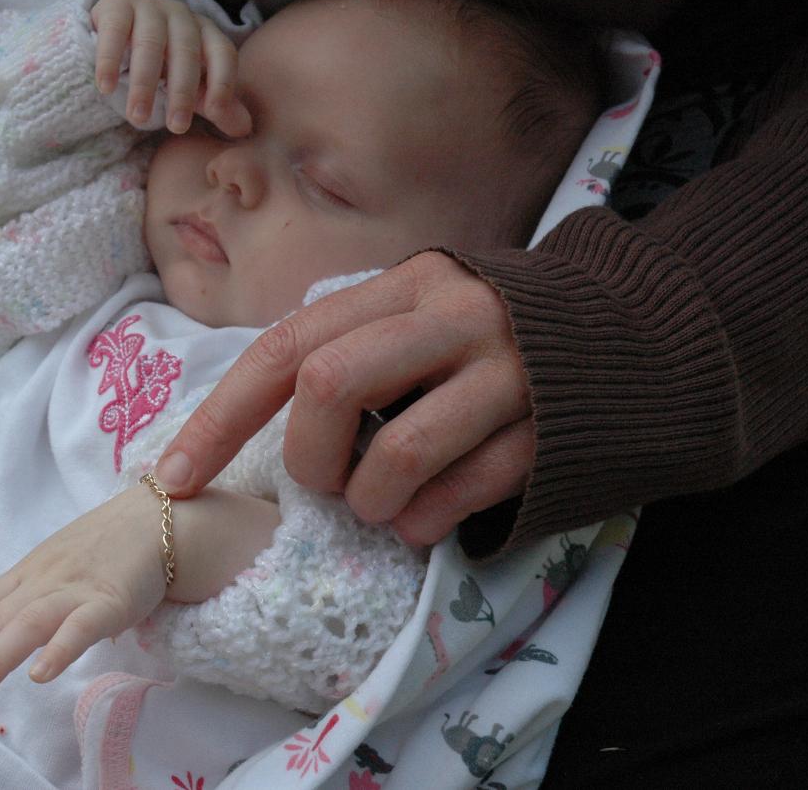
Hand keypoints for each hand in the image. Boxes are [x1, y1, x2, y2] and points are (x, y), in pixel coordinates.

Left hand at [0, 485, 167, 716]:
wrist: (164, 519)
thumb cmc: (114, 546)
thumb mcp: (63, 567)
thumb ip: (38, 596)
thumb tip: (12, 636)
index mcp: (30, 571)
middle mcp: (45, 578)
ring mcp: (77, 587)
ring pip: (27, 623)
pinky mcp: (112, 599)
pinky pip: (81, 626)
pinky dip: (58, 650)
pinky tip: (39, 675)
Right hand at [91, 0, 250, 136]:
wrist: (119, 30)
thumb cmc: (164, 62)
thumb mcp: (192, 85)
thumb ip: (215, 105)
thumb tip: (243, 130)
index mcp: (206, 33)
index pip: (223, 53)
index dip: (223, 81)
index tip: (215, 113)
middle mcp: (181, 16)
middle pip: (187, 51)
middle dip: (182, 92)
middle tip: (175, 127)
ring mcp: (149, 8)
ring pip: (150, 43)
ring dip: (144, 82)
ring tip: (137, 117)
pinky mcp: (117, 7)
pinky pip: (115, 32)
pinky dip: (109, 61)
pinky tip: (106, 87)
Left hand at [154, 252, 535, 546]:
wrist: (632, 337)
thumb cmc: (487, 342)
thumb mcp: (414, 318)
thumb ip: (345, 351)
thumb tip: (241, 427)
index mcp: (401, 285)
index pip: (286, 347)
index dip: (221, 418)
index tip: (175, 479)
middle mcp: (451, 315)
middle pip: (328, 386)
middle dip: (307, 458)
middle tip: (327, 481)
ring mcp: (505, 372)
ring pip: (397, 453)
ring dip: (368, 503)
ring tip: (380, 506)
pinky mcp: (546, 431)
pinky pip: (461, 495)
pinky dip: (424, 522)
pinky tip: (426, 517)